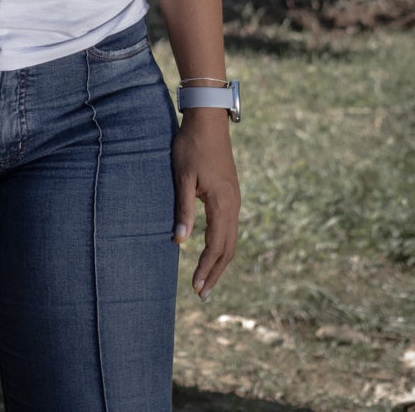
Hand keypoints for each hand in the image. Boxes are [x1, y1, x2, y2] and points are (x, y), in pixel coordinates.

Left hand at [171, 112, 239, 300]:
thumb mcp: (183, 178)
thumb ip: (184, 210)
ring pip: (231, 239)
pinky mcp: (231, 193)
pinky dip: (222, 244)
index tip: (195, 288)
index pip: (216, 247)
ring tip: (206, 278)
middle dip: (215, 272)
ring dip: (219, 261)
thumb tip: (180, 242)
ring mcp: (234, 198)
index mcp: (223, 203)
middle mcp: (233, 204)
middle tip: (202, 294)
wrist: (208, 120)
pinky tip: (212, 250)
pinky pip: (230, 226)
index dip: (206, 269)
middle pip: (228, 248)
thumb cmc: (191, 146)